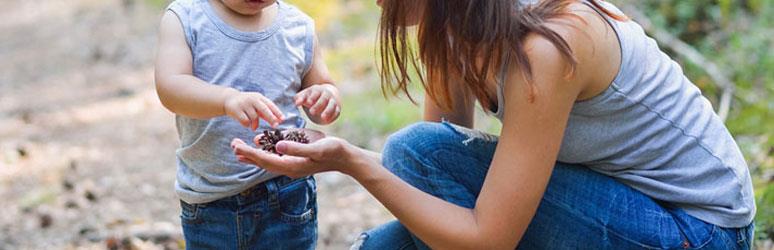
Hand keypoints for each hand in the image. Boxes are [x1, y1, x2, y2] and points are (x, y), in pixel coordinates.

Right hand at [224, 90, 284, 128]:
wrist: (228, 99)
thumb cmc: (246, 104)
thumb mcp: (256, 105)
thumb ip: (266, 113)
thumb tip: (279, 120)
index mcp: (259, 97)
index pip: (270, 105)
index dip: (277, 112)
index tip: (283, 119)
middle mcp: (252, 99)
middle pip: (264, 109)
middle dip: (271, 118)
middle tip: (276, 125)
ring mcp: (244, 104)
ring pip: (254, 117)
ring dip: (255, 124)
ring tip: (254, 127)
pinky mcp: (236, 109)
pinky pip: (245, 121)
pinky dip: (247, 125)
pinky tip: (246, 124)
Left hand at [231, 136, 361, 178]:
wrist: (344, 157)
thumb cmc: (332, 151)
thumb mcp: (316, 147)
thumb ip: (296, 147)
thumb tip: (277, 146)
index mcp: (292, 165)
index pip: (265, 160)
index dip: (250, 153)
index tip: (237, 146)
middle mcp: (289, 167)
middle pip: (263, 162)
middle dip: (247, 154)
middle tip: (232, 145)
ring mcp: (292, 164)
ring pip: (268, 160)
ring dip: (253, 155)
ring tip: (238, 149)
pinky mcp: (296, 159)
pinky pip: (276, 157)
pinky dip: (264, 152)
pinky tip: (258, 147)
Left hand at [294, 84, 339, 123]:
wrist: (328, 94)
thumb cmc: (312, 96)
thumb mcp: (305, 95)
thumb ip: (299, 98)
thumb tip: (296, 103)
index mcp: (317, 90)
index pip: (315, 92)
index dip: (312, 97)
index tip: (308, 103)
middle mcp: (327, 94)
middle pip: (324, 98)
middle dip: (318, 105)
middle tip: (312, 112)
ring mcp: (333, 101)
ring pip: (332, 105)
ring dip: (328, 111)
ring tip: (323, 118)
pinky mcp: (337, 108)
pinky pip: (337, 112)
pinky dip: (333, 116)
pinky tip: (327, 121)